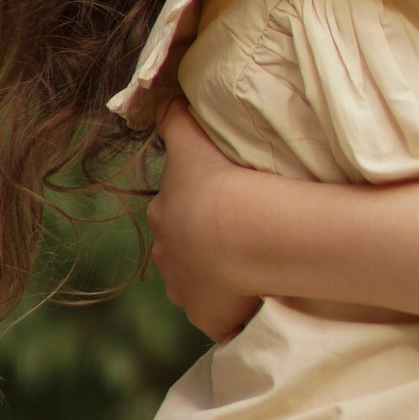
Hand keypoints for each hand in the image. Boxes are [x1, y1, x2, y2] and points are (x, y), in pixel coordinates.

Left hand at [147, 105, 262, 341]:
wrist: (238, 231)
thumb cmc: (216, 183)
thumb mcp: (190, 143)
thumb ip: (173, 120)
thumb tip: (162, 100)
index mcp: (164, 218)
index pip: (174, 217)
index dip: (196, 213)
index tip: (221, 210)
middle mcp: (168, 258)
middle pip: (183, 255)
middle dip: (203, 251)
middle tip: (239, 241)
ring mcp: (186, 292)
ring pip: (200, 287)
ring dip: (220, 283)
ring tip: (252, 272)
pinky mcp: (209, 318)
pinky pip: (222, 319)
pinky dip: (236, 315)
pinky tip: (256, 305)